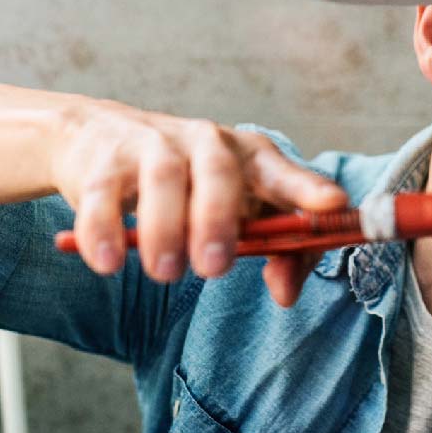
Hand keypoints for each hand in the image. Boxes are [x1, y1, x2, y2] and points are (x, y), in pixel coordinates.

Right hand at [50, 99, 348, 305]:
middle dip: (219, 218)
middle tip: (215, 268)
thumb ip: (275, 250)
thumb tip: (286, 293)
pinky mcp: (104, 160)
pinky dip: (103, 229)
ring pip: (163, 178)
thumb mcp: (237, 210)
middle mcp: (204, 142)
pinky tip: (108, 262)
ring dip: (164, 228)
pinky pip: (103, 193)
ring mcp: (152, 146)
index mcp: (247, 155)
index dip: (308, 187)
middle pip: (219, 170)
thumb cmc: (189, 184)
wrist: (99, 139)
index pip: (282, 170)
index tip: (333, 206)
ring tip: (165, 272)